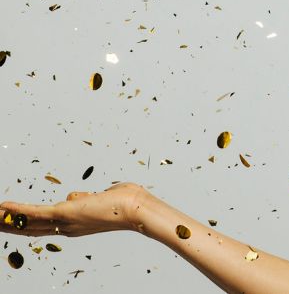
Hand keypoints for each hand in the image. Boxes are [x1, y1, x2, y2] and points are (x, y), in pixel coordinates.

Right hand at [1, 182, 147, 237]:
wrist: (138, 209)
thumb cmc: (128, 203)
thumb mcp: (102, 198)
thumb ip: (87, 198)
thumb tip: (78, 196)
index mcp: (75, 224)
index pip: (43, 225)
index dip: (25, 224)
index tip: (9, 222)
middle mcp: (66, 227)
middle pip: (29, 228)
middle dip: (8, 226)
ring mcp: (64, 221)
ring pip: (27, 222)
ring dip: (5, 219)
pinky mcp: (65, 214)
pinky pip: (35, 212)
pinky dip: (17, 210)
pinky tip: (2, 207)